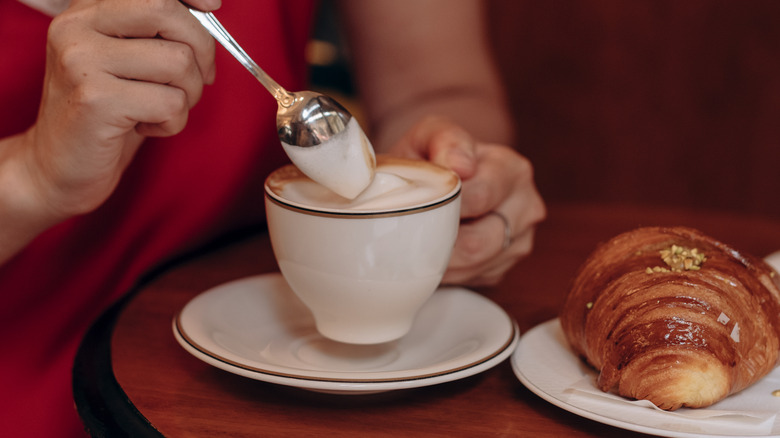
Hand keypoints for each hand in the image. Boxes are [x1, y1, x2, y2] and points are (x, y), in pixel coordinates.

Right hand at [21, 0, 218, 217]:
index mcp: (88, 10)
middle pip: (167, 13)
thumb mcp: (130, 61)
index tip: (215, 7)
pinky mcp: (95, 99)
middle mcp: (77, 26)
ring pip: (179, 62)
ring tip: (161, 109)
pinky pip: (171, 103)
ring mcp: (82, 60)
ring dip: (188, 95)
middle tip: (197, 80)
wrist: (60, 164)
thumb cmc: (109, 112)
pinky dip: (173, 122)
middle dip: (202, 50)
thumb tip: (211, 6)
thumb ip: (157, 31)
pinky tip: (146, 127)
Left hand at [387, 116, 546, 285]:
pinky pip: (473, 279)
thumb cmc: (433, 158)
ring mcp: (520, 241)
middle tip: (411, 231)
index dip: (443, 205)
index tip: (420, 204)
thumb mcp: (431, 136)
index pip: (480, 197)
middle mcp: (527, 207)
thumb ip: (444, 139)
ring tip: (418, 241)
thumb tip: (461, 165)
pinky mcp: (505, 267)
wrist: (440, 180)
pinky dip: (448, 271)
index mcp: (513, 170)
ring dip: (440, 259)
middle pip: (479, 242)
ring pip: (474, 265)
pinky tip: (435, 251)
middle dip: (439, 239)